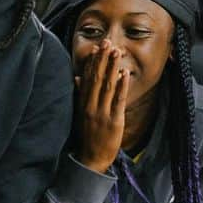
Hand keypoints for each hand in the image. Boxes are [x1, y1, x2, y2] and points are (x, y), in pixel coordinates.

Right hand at [74, 39, 129, 172]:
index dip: (93, 63)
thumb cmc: (86, 137)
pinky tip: (124, 74)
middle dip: (103, 60)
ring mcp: (102, 114)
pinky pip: (118, 101)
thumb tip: (77, 78)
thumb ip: (80, 96)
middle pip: (97, 79)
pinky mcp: (114, 121)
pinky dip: (121, 87)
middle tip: (108, 42)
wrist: (90, 160)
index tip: (97, 48)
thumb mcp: (79, 115)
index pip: (88, 79)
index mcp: (83, 105)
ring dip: (112, 68)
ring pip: (107, 86)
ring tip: (117, 52)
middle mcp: (91, 107)